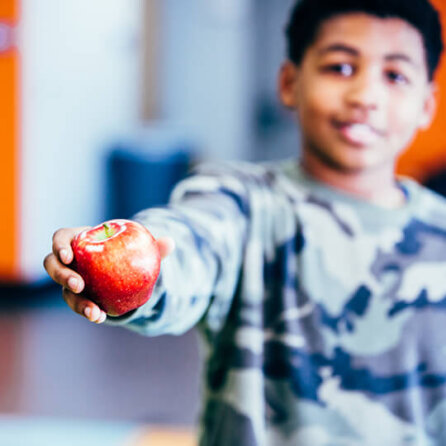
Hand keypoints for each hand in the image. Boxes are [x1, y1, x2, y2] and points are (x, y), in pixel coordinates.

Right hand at [43, 226, 174, 323]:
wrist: (124, 270)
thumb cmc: (127, 251)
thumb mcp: (139, 247)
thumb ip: (152, 246)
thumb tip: (171, 242)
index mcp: (80, 240)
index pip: (61, 238)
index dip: (59, 246)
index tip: (69, 256)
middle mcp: (70, 261)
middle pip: (52, 266)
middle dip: (62, 276)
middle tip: (79, 285)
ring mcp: (71, 280)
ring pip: (65, 291)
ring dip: (76, 302)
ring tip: (93, 311)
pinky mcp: (79, 297)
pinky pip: (79, 304)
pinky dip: (88, 311)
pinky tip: (100, 317)